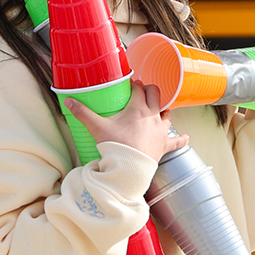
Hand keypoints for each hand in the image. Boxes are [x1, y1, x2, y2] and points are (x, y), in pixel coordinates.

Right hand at [64, 82, 188, 161]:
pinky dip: (181, 139)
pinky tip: (187, 137)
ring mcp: (160, 131)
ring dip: (163, 109)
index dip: (134, 85)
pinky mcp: (164, 146)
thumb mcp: (97, 127)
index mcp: (138, 108)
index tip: (129, 85)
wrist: (128, 169)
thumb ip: (83, 113)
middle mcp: (153, 116)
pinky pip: (176, 141)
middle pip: (155, 95)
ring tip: (158, 108)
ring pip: (167, 114)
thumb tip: (68, 100)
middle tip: (140, 92)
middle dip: (149, 91)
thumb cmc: (114, 146)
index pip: (139, 89)